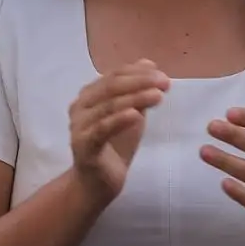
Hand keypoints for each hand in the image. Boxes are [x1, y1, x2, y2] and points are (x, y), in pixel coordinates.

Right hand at [68, 61, 167, 203]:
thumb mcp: (130, 114)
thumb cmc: (114, 145)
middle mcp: (80, 107)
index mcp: (89, 95)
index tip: (163, 75)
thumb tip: (148, 63)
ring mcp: (79, 126)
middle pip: (111, 87)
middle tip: (165, 83)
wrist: (98, 182)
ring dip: (135, 98)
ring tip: (158, 96)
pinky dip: (118, 120)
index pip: (114, 76)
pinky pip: (101, 130)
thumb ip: (136, 91)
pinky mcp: (83, 146)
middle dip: (140, 82)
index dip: (139, 73)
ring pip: (109, 106)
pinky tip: (136, 115)